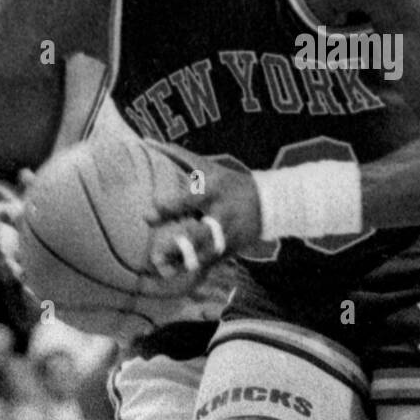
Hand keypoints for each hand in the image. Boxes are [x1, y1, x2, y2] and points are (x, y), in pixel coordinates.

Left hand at [147, 153, 261, 279]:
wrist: (270, 204)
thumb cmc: (230, 183)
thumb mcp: (210, 167)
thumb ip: (180, 156)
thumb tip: (149, 141)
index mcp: (213, 192)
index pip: (191, 200)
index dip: (170, 207)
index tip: (150, 213)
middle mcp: (220, 216)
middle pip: (200, 234)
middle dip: (179, 245)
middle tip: (155, 254)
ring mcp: (226, 237)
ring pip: (205, 255)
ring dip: (183, 263)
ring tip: (160, 269)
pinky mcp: (228, 251)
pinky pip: (209, 265)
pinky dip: (193, 274)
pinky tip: (174, 279)